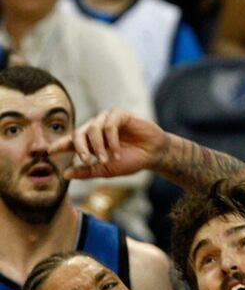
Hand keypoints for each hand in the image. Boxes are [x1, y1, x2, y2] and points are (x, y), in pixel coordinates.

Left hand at [48, 109, 166, 180]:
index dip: (59, 146)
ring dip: (99, 146)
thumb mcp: (106, 171)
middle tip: (87, 161)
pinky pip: (108, 124)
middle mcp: (95, 128)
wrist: (152, 154)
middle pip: (79, 133)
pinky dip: (111, 139)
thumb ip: (87, 171)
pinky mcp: (119, 114)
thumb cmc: (130, 161)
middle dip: (81, 148)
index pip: (70, 142)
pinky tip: (117, 151)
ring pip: (93, 128)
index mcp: (90, 142)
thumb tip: (65, 174)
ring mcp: (106, 120)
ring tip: (107, 160)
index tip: (48, 152)